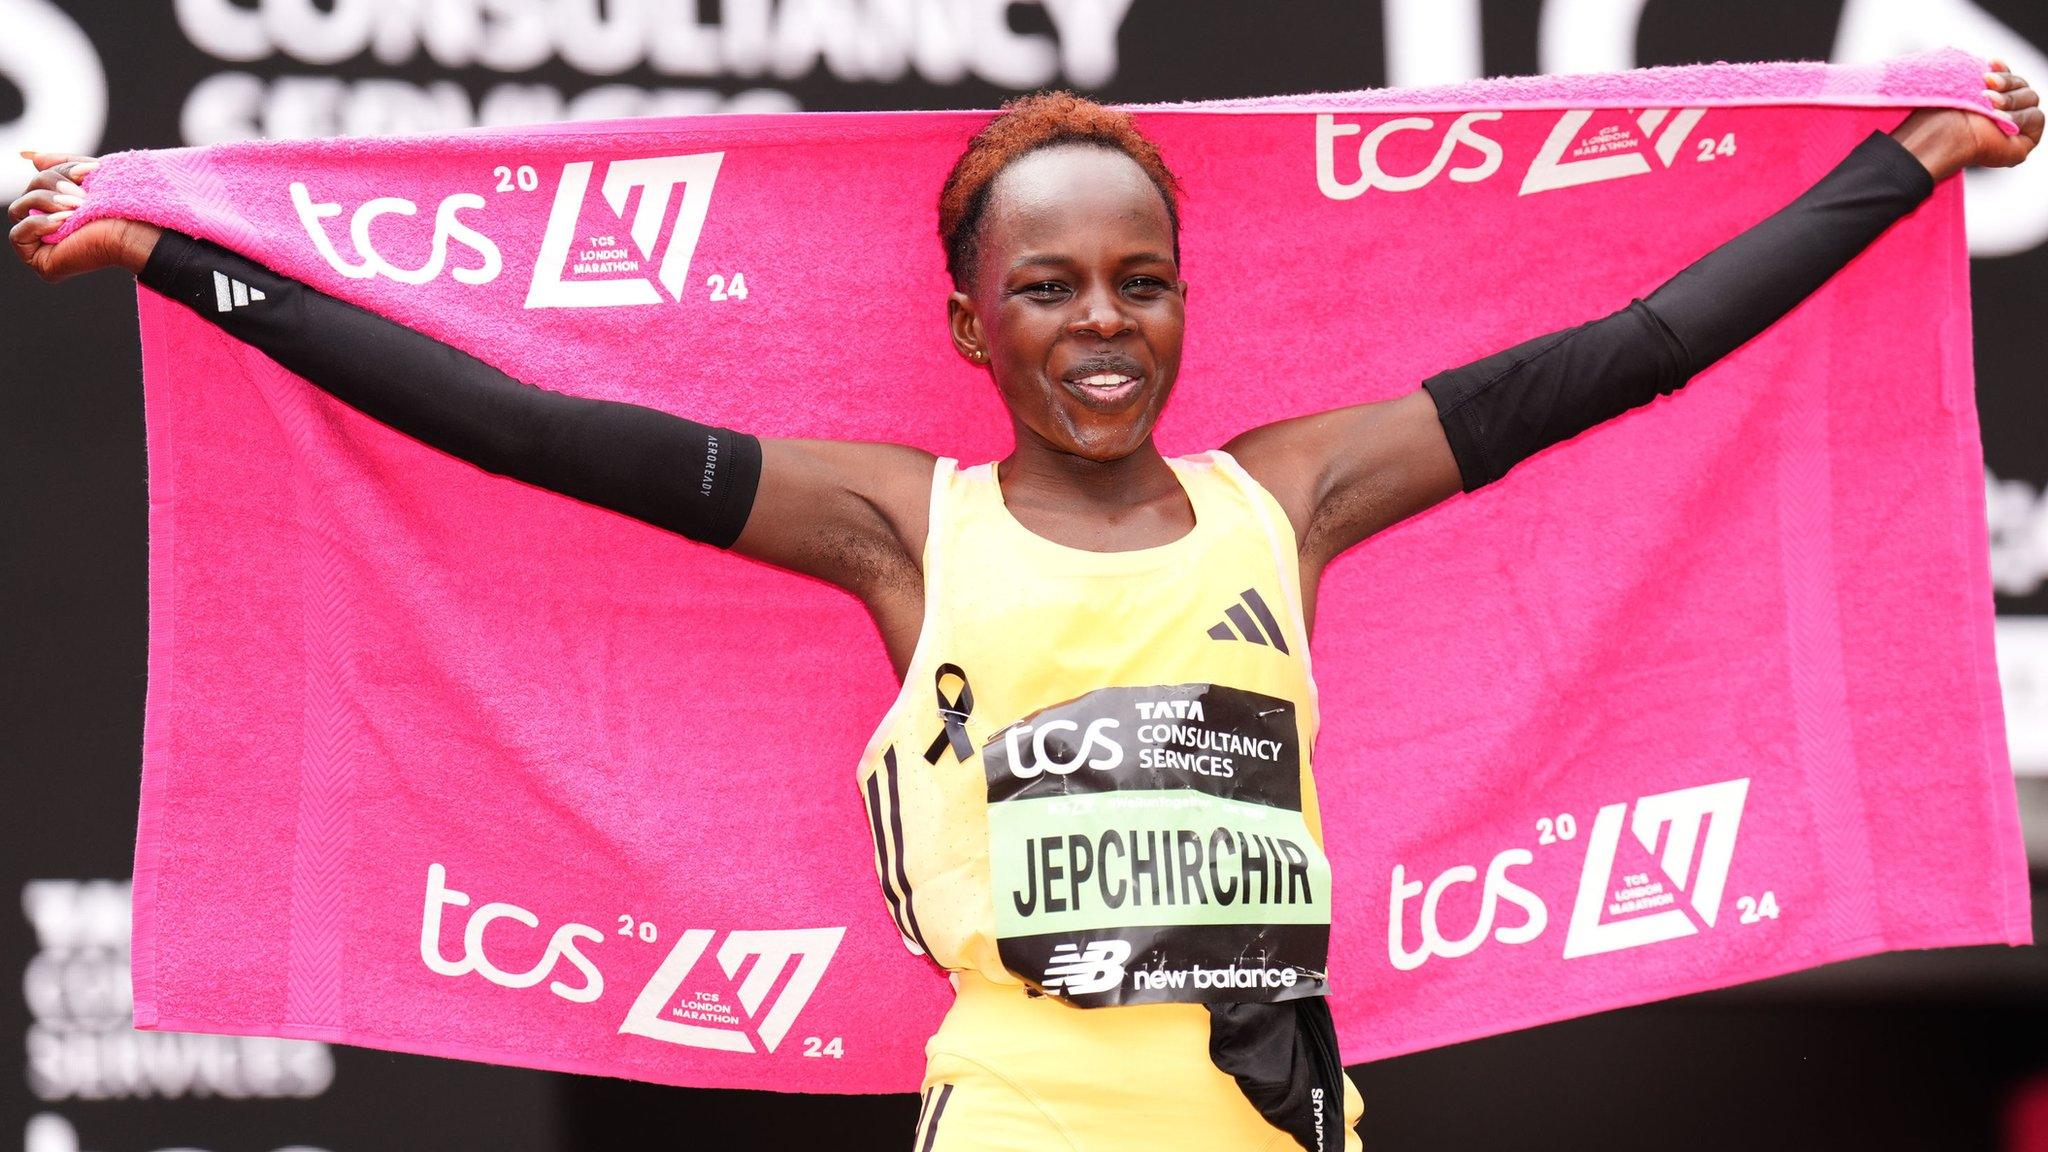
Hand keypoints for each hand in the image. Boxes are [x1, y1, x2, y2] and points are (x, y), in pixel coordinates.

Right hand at [9, 151, 159, 281]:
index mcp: (62, 208)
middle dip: (52, 184)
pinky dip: (38, 224)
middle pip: (28, 191)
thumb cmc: (125, 207)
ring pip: (18, 209)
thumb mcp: (89, 176)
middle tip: (82, 196)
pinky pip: (16, 235)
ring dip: (46, 202)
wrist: (137, 232)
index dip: (60, 169)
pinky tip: (63, 224)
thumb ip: (61, 164)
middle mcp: (51, 227)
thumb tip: (29, 156)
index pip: (41, 180)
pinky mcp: (42, 262)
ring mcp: (44, 246)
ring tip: (76, 208)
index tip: (90, 170)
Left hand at [1890, 60, 2040, 180]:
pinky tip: (2000, 119)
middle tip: (1986, 92)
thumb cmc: (1945, 114)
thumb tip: (1991, 63)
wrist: (1943, 137)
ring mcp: (2017, 128)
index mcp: (1990, 102)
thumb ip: (1983, 77)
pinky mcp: (2025, 143)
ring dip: (2010, 100)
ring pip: (2032, 98)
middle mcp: (2005, 114)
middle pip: (2023, 86)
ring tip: (1989, 107)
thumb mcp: (1966, 87)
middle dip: (2006, 84)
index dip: (2003, 70)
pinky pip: (2035, 118)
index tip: (1990, 63)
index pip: (2008, 79)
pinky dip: (2020, 116)